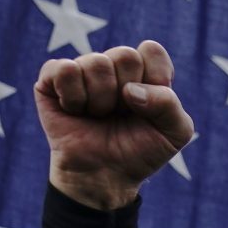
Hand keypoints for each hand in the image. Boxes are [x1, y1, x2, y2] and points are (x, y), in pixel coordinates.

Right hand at [35, 41, 193, 210]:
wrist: (105, 176)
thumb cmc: (140, 152)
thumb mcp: (175, 133)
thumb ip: (170, 104)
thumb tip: (130, 90)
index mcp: (143, 72)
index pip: (150, 50)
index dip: (153, 81)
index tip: (147, 108)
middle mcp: (113, 66)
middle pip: (125, 55)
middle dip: (125, 94)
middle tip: (119, 114)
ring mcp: (82, 70)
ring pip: (95, 62)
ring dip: (100, 101)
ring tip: (97, 116)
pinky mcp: (52, 79)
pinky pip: (64, 69)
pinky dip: (73, 97)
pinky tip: (74, 111)